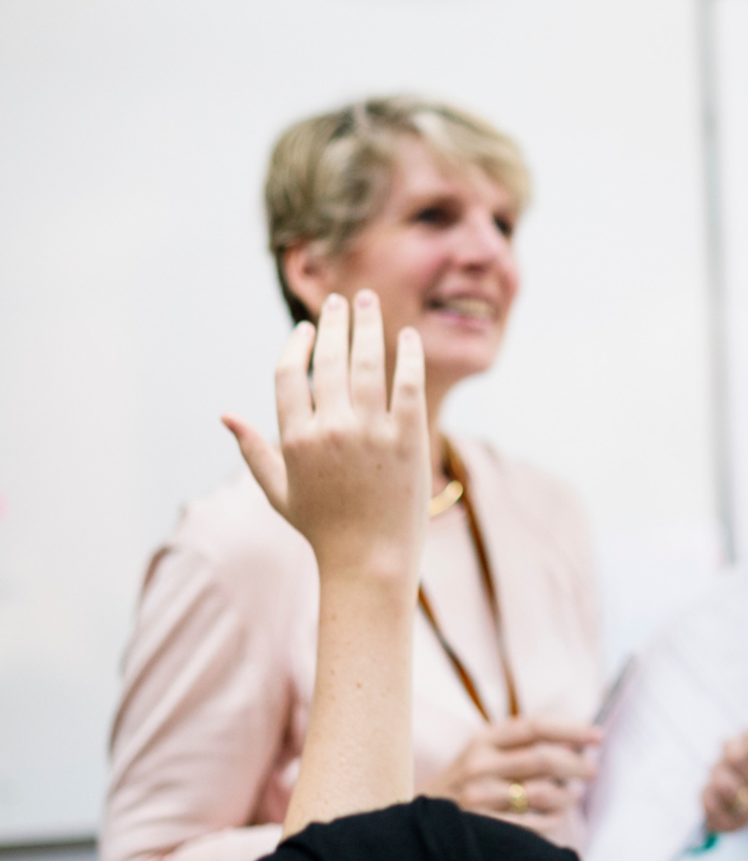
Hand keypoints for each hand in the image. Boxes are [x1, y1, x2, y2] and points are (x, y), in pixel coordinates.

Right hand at [224, 291, 427, 590]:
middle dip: (334, 322)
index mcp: (295, 438)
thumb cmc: (323, 529)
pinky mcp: (408, 440)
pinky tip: (407, 336)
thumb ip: (254, 450)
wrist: (370, 560)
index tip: (307, 329)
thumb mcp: (279, 492)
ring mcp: (371, 433)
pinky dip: (407, 356)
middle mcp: (330, 430)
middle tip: (341, 300)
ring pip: (367, 364)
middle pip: (329, 360)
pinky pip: (408, 386)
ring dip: (368, 325)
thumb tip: (226, 416)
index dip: (297, 345)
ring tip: (367, 302)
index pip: (289, 374)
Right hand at [418, 719, 601, 845]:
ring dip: (567, 796)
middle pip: (543, 759)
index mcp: (482, 740)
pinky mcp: (482, 826)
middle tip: (593, 769)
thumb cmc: (463, 785)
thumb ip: (520, 745)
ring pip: (542, 793)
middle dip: (576, 765)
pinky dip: (552, 820)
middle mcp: (479, 765)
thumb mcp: (481, 754)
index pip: (535, 727)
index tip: (598, 735)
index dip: (571, 729)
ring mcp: (479, 797)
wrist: (418, 824)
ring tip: (573, 796)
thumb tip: (575, 745)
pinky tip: (556, 816)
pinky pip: (532, 823)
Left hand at [699, 709, 747, 833]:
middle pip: (738, 759)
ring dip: (716, 771)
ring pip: (723, 783)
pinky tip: (711, 788)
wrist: (738, 802)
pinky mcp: (730, 826)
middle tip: (729, 752)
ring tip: (719, 771)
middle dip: (728, 750)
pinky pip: (710, 803)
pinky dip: (706, 791)